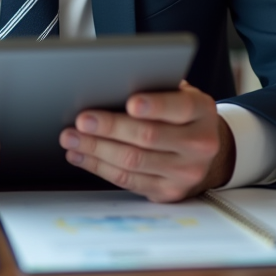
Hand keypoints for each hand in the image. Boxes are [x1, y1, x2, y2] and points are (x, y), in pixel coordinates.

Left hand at [59, 80, 234, 201]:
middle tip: (82, 120)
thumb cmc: (180, 113)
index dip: (155, 106)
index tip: (130, 103)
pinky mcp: (167, 192)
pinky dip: (99, 167)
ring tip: (72, 138)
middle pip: (149, 137)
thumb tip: (113, 84)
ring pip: (133, 162)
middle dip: (111, 128)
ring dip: (96, 149)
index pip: (180, 107)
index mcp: (202, 112)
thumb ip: (156, 88)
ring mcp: (185, 173)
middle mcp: (200, 145)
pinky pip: (127, 180)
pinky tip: (81, 156)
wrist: (203, 150)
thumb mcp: (179, 94)